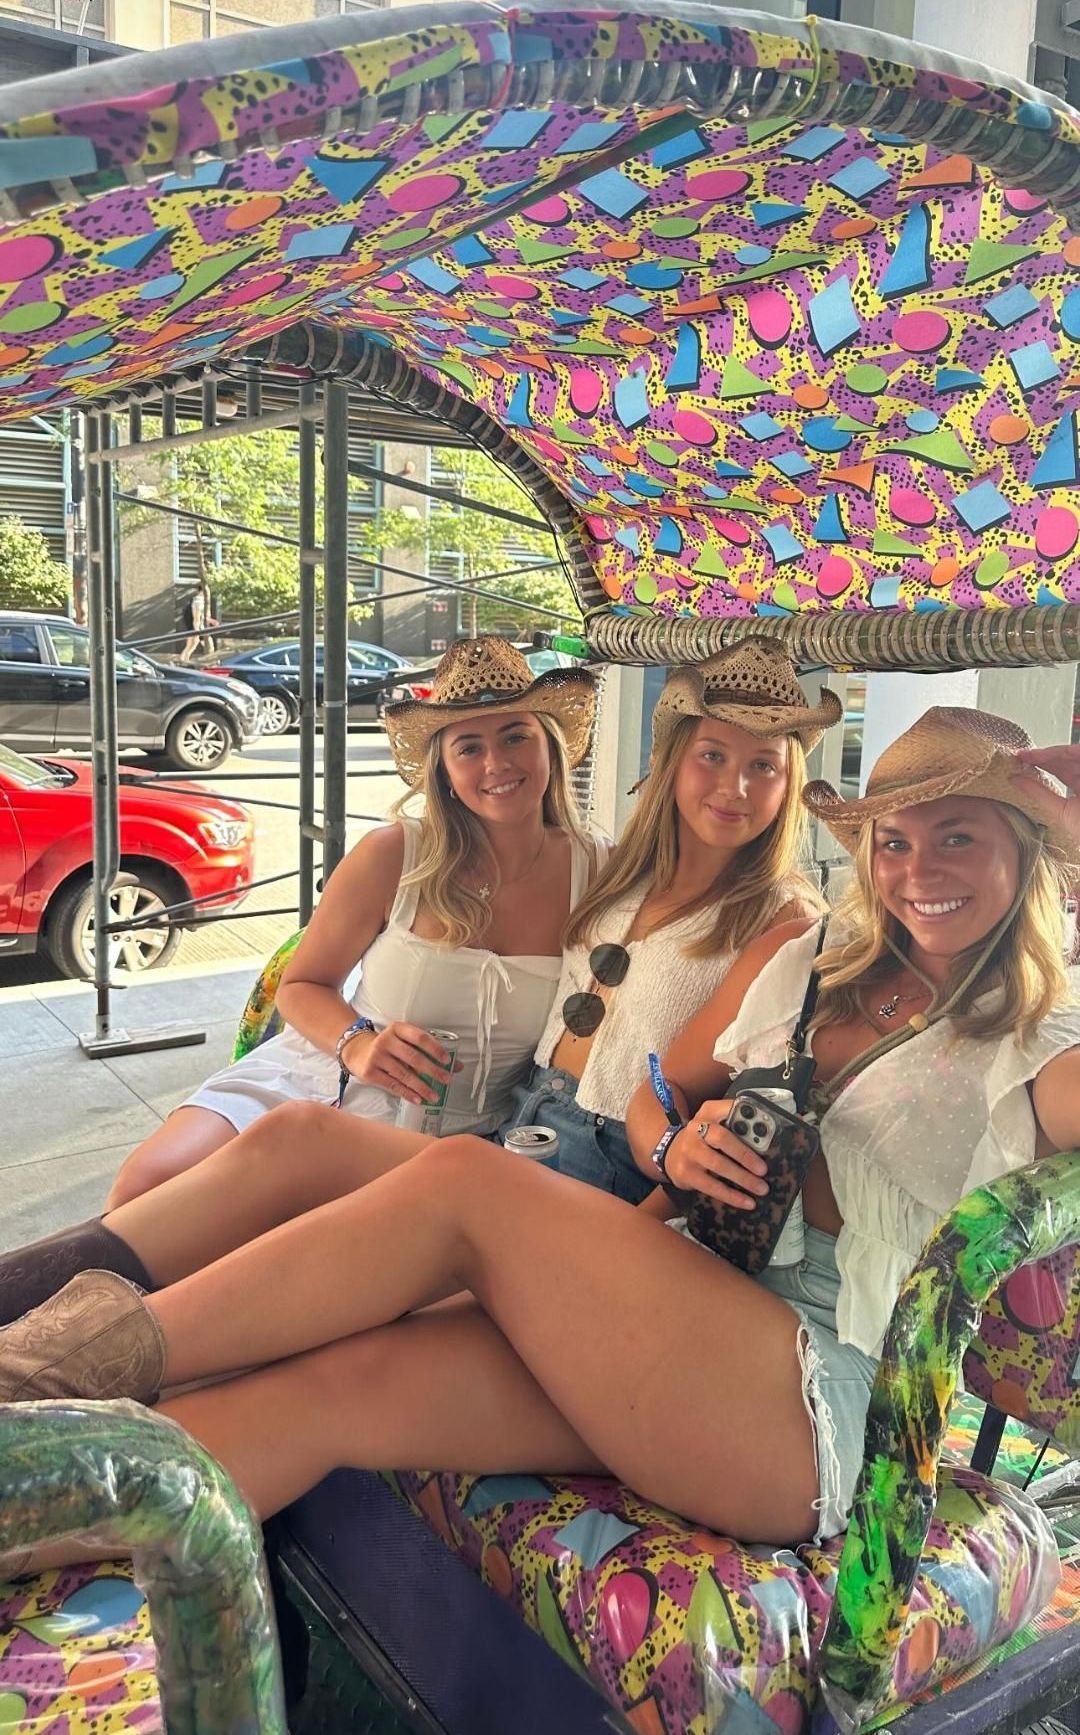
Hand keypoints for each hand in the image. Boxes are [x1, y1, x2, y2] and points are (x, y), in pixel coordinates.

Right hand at [341, 1022, 459, 1104]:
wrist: (356, 1051)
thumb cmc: (388, 1046)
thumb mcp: (404, 1041)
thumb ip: (427, 1050)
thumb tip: (457, 1065)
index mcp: (398, 1028)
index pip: (420, 1037)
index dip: (435, 1048)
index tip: (447, 1060)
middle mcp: (386, 1040)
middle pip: (413, 1057)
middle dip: (432, 1070)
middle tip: (446, 1080)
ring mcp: (377, 1056)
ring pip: (404, 1074)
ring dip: (422, 1087)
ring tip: (435, 1095)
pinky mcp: (370, 1072)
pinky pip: (393, 1085)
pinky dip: (407, 1093)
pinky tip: (418, 1099)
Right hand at [661, 1099, 769, 1207]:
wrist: (671, 1154)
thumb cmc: (704, 1140)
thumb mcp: (715, 1124)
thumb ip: (735, 1127)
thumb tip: (765, 1142)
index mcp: (708, 1112)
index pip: (727, 1109)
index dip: (745, 1117)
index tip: (764, 1128)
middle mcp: (695, 1129)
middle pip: (722, 1138)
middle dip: (745, 1154)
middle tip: (763, 1170)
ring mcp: (689, 1151)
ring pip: (718, 1165)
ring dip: (742, 1178)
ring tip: (761, 1188)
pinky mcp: (685, 1173)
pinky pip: (711, 1186)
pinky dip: (731, 1196)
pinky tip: (747, 1202)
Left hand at [1012, 746, 1079, 853]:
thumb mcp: (1060, 810)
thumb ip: (1039, 794)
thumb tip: (1014, 780)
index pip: (1064, 771)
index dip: (1044, 765)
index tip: (1023, 762)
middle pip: (1068, 760)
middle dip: (1045, 756)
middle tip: (1022, 755)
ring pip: (1074, 754)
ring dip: (1052, 753)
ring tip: (1031, 755)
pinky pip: (1079, 751)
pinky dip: (1065, 751)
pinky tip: (1046, 754)